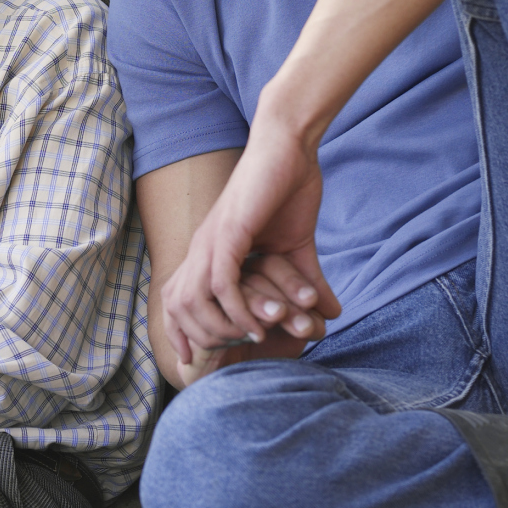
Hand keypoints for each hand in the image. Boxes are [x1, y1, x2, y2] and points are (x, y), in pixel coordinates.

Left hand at [159, 121, 340, 379]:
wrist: (289, 146)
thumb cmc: (288, 189)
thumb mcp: (297, 248)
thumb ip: (307, 282)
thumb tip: (331, 312)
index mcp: (208, 252)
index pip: (176, 302)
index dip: (182, 334)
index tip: (198, 361)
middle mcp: (201, 249)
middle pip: (176, 309)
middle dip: (204, 339)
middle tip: (241, 350)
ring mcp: (212, 241)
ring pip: (193, 301)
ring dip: (222, 327)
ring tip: (254, 338)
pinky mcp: (230, 232)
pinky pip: (221, 282)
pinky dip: (237, 308)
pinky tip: (259, 323)